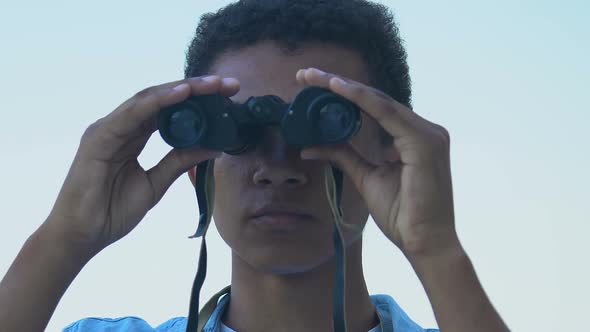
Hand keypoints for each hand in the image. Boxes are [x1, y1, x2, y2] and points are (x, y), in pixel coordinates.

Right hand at [46, 75, 239, 256]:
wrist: (83, 236)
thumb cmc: (112, 210)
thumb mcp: (156, 184)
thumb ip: (179, 162)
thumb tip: (214, 147)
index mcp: (133, 136)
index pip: (168, 111)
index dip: (198, 101)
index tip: (228, 97)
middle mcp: (121, 127)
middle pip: (162, 100)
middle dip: (196, 90)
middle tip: (228, 84)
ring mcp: (108, 129)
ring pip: (149, 100)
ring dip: (182, 89)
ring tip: (211, 85)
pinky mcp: (99, 138)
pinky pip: (132, 114)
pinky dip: (157, 101)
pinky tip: (181, 94)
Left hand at [296, 68, 458, 256]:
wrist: (424, 242)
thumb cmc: (402, 214)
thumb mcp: (366, 177)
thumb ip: (345, 156)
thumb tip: (312, 146)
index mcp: (412, 137)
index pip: (374, 108)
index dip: (343, 95)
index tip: (313, 86)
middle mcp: (423, 129)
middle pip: (374, 99)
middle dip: (337, 85)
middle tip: (306, 75)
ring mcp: (427, 133)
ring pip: (378, 101)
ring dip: (344, 87)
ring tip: (314, 78)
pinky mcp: (425, 141)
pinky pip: (386, 113)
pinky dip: (360, 99)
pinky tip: (337, 88)